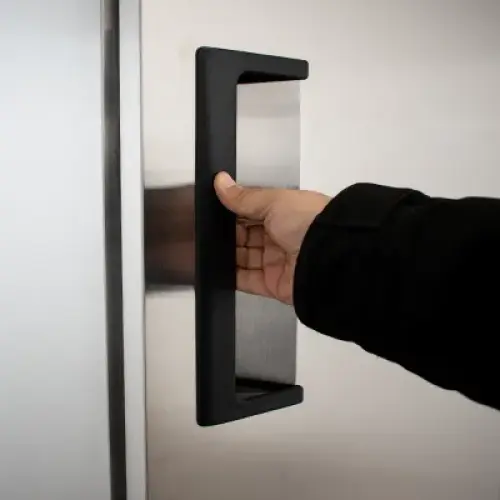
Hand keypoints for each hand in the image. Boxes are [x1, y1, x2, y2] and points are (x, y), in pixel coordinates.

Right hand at [214, 172, 330, 304]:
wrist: (330, 257)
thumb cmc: (309, 222)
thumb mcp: (275, 201)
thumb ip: (245, 197)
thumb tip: (221, 182)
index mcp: (285, 214)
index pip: (253, 212)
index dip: (233, 211)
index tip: (213, 207)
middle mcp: (281, 238)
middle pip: (246, 236)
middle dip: (227, 233)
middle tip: (206, 228)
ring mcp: (276, 262)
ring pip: (243, 258)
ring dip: (226, 253)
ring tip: (204, 247)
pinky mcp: (272, 285)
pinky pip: (246, 281)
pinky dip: (230, 276)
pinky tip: (215, 268)